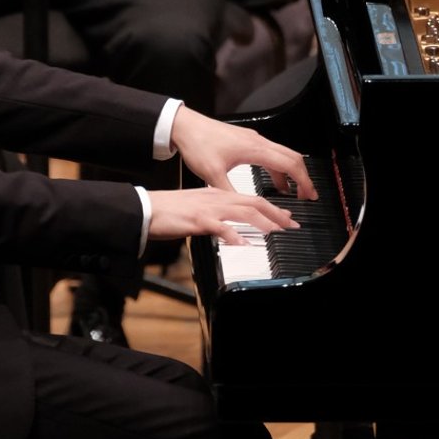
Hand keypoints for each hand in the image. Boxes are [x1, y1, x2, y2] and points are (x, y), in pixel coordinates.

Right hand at [147, 185, 300, 242]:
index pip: (250, 198)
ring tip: (276, 232)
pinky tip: (243, 243)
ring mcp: (207, 208)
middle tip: (292, 225)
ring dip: (262, 222)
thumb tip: (231, 228)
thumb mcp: (197, 210)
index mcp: (216, 195)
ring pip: (241, 211)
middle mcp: (215, 198)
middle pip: (252, 203)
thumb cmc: (169, 211)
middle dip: (275, 214)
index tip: (286, 216)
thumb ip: (216, 216)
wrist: (146, 208)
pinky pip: (219, 226)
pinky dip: (234, 234)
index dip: (271, 208)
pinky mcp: (197, 219)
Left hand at [169, 103, 316, 199]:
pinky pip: (270, 153)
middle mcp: (257, 141)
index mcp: (254, 148)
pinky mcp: (246, 140)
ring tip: (291, 192)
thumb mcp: (212, 175)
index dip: (303, 181)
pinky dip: (277, 168)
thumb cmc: (197, 144)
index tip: (310, 195)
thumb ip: (231, 194)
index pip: (289, 164)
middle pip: (291, 157)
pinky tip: (273, 180)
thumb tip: (243, 210)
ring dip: (289, 173)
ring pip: (281, 154)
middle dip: (303, 177)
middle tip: (307, 195)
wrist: (184, 126)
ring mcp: (252, 139)